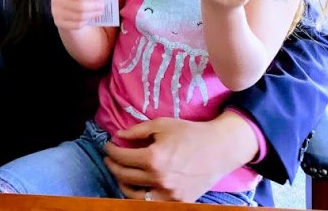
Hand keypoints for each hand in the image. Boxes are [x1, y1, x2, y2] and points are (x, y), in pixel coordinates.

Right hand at [51, 0, 104, 30]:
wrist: (62, 5)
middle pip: (80, 6)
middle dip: (94, 7)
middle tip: (102, 6)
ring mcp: (56, 12)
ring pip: (79, 17)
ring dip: (92, 15)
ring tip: (100, 12)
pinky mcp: (59, 22)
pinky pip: (76, 25)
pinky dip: (85, 22)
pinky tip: (90, 18)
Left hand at [103, 114, 257, 201]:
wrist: (220, 149)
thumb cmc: (190, 133)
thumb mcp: (161, 124)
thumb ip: (137, 131)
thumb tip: (118, 135)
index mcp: (153, 158)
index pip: (121, 157)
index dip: (110, 150)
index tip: (108, 145)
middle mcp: (159, 179)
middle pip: (124, 176)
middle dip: (112, 165)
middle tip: (110, 158)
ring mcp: (169, 194)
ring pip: (133, 195)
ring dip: (122, 183)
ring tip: (121, 172)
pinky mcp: (178, 202)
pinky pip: (151, 203)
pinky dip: (140, 196)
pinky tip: (137, 186)